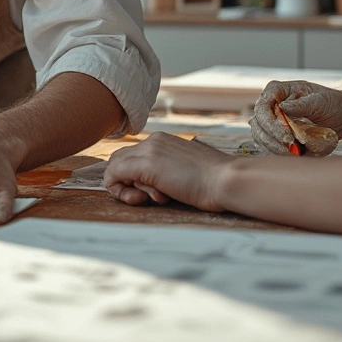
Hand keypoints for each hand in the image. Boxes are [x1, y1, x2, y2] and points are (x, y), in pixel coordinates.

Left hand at [103, 133, 231, 211]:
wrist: (228, 180)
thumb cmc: (214, 183)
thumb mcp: (185, 172)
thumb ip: (167, 173)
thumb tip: (155, 186)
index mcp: (163, 141)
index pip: (133, 155)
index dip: (134, 177)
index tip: (154, 193)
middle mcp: (153, 141)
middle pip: (119, 159)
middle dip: (126, 181)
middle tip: (145, 198)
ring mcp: (148, 151)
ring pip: (115, 166)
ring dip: (124, 187)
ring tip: (150, 199)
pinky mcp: (146, 165)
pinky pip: (113, 174)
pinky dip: (119, 191)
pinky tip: (140, 200)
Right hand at [251, 80, 341, 155]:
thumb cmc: (333, 104)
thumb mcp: (321, 101)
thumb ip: (302, 104)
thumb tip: (283, 107)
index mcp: (277, 91)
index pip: (262, 108)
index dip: (271, 124)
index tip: (288, 138)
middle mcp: (270, 105)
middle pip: (258, 124)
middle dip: (272, 139)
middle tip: (292, 148)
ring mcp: (271, 121)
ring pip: (260, 137)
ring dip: (275, 147)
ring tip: (295, 152)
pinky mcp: (276, 135)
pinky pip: (268, 146)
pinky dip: (278, 152)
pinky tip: (294, 153)